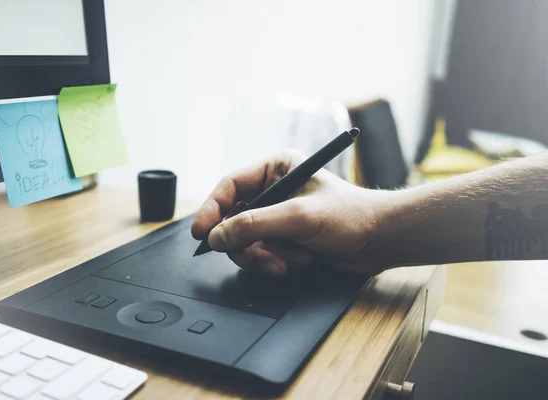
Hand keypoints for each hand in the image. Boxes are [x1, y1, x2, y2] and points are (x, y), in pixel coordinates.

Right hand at [191, 150, 389, 276]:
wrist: (381, 241)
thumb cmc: (350, 216)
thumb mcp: (299, 217)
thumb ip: (254, 225)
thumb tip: (216, 237)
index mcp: (276, 168)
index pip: (229, 187)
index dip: (211, 210)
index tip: (201, 234)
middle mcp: (273, 190)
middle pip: (233, 219)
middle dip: (245, 244)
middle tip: (256, 258)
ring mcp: (277, 216)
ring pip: (245, 242)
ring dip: (264, 257)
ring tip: (288, 261)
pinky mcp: (284, 238)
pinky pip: (261, 254)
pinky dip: (276, 262)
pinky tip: (299, 260)